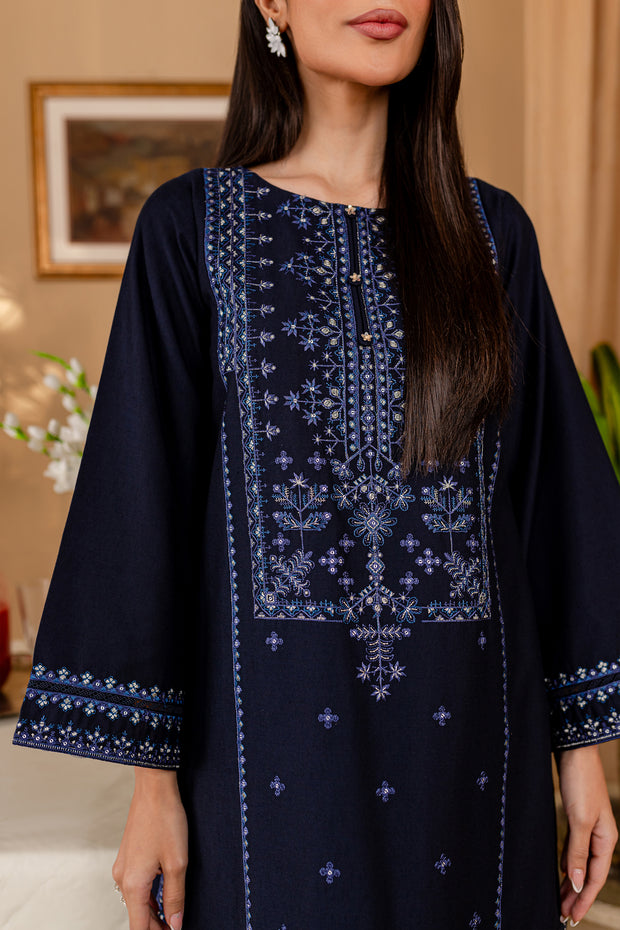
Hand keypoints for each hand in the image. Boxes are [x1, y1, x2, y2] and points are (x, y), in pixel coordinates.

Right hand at [112, 767, 187, 929]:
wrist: (154, 788)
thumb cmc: (165, 820)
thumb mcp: (177, 863)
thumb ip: (175, 897)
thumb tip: (175, 924)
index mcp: (133, 884)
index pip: (139, 927)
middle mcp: (122, 878)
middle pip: (137, 916)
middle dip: (155, 926)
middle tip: (176, 927)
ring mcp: (123, 867)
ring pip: (136, 901)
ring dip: (152, 913)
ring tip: (172, 918)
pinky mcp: (128, 857)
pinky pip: (136, 886)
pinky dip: (148, 897)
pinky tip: (163, 898)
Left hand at [556, 744, 617, 924]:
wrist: (575, 751)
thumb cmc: (581, 783)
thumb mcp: (580, 820)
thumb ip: (578, 852)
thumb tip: (576, 883)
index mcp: (607, 839)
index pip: (594, 877)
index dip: (583, 899)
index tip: (571, 917)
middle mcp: (600, 836)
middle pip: (588, 873)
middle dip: (576, 896)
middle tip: (562, 916)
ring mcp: (589, 826)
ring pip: (580, 862)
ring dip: (570, 881)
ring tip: (559, 900)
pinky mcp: (577, 817)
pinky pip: (574, 848)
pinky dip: (567, 862)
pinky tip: (561, 871)